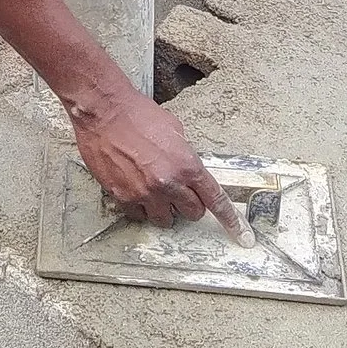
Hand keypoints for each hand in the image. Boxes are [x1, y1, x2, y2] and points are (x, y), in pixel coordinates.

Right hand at [69, 81, 246, 238]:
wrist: (104, 111)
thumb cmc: (137, 114)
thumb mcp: (174, 131)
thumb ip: (185, 156)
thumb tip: (188, 172)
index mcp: (187, 165)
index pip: (216, 200)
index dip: (231, 220)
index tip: (242, 235)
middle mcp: (169, 183)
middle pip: (192, 213)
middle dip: (189, 203)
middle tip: (178, 188)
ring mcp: (145, 193)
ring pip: (165, 219)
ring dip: (164, 208)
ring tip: (153, 188)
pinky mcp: (123, 197)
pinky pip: (139, 215)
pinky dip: (140, 207)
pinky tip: (135, 188)